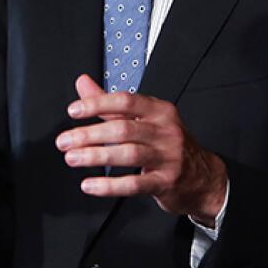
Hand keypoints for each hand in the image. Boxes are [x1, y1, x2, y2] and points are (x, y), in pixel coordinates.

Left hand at [55, 74, 227, 224]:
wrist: (204, 177)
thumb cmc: (168, 144)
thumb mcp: (145, 119)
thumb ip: (110, 104)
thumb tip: (82, 82)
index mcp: (159, 110)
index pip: (126, 101)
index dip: (97, 104)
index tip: (74, 111)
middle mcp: (166, 130)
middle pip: (123, 128)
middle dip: (89, 134)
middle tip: (64, 141)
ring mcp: (168, 157)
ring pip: (128, 154)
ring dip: (95, 156)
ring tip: (72, 158)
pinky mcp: (166, 182)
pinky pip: (135, 184)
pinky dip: (109, 185)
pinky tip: (90, 185)